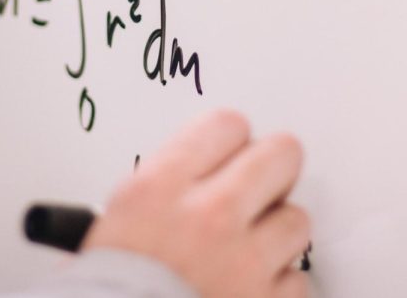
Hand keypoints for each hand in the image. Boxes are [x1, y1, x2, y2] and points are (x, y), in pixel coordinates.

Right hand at [83, 110, 308, 297]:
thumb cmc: (109, 284)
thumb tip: (215, 162)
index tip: (230, 154)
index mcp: (162, 186)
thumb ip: (172, 178)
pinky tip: (249, 287)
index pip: (228, 124)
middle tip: (261, 186)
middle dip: (273, 169)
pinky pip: (297, 279)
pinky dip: (278, 285)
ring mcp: (243, 261)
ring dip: (277, 233)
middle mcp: (208, 216)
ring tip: (247, 248)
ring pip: (296, 219)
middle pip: (280, 155)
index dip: (231, 141)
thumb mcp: (122, 213)